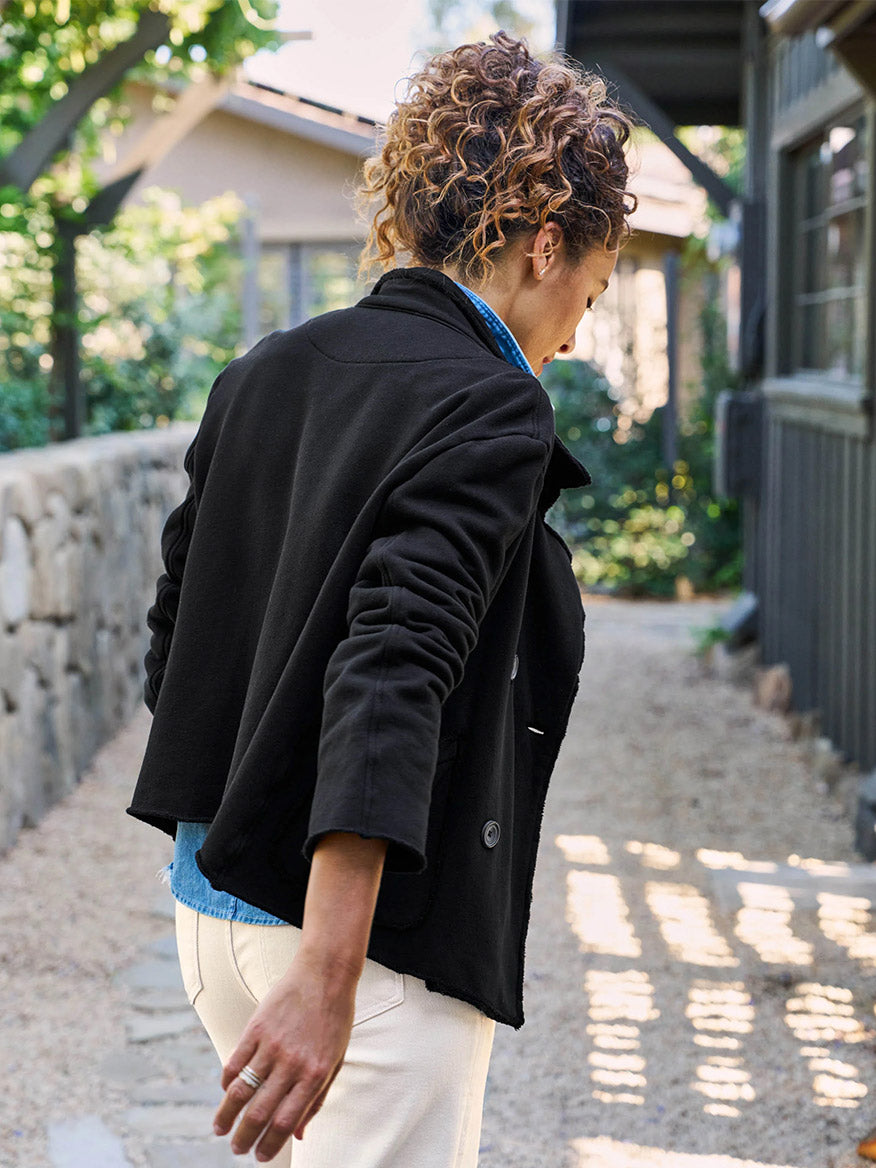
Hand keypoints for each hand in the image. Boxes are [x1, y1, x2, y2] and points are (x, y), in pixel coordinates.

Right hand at [212, 947, 357, 1161]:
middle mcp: (292, 1063)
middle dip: (244, 1138)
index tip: (259, 1157)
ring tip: (220, 1130)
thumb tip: (299, 1136)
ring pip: (240, 1091)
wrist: (325, 973)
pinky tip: (226, 1093)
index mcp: (315, 1075)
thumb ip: (317, 1099)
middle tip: (236, 1149)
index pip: (285, 1123)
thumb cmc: (335, 1019)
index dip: (269, 1146)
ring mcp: (272, 1045)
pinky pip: (235, 1063)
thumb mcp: (335, 1061)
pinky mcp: (256, 1027)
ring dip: (226, 1116)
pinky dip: (227, 1082)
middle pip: (259, 1113)